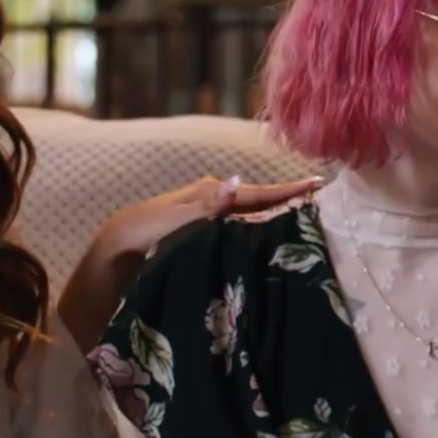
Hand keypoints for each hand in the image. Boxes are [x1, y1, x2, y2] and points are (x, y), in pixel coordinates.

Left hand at [97, 174, 324, 260]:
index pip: (256, 192)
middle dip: (291, 200)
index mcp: (210, 193)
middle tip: (327, 201)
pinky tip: (277, 239)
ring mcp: (212, 219)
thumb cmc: (137, 235)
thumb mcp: (167, 220)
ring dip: (280, 217)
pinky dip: (263, 231)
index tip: (319, 185)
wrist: (110, 256)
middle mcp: (215, 203)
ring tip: (311, 218)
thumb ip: (203, 205)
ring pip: (254, 216)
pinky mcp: (208, 237)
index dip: (288, 190)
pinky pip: (243, 231)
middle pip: (260, 201)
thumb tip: (236, 182)